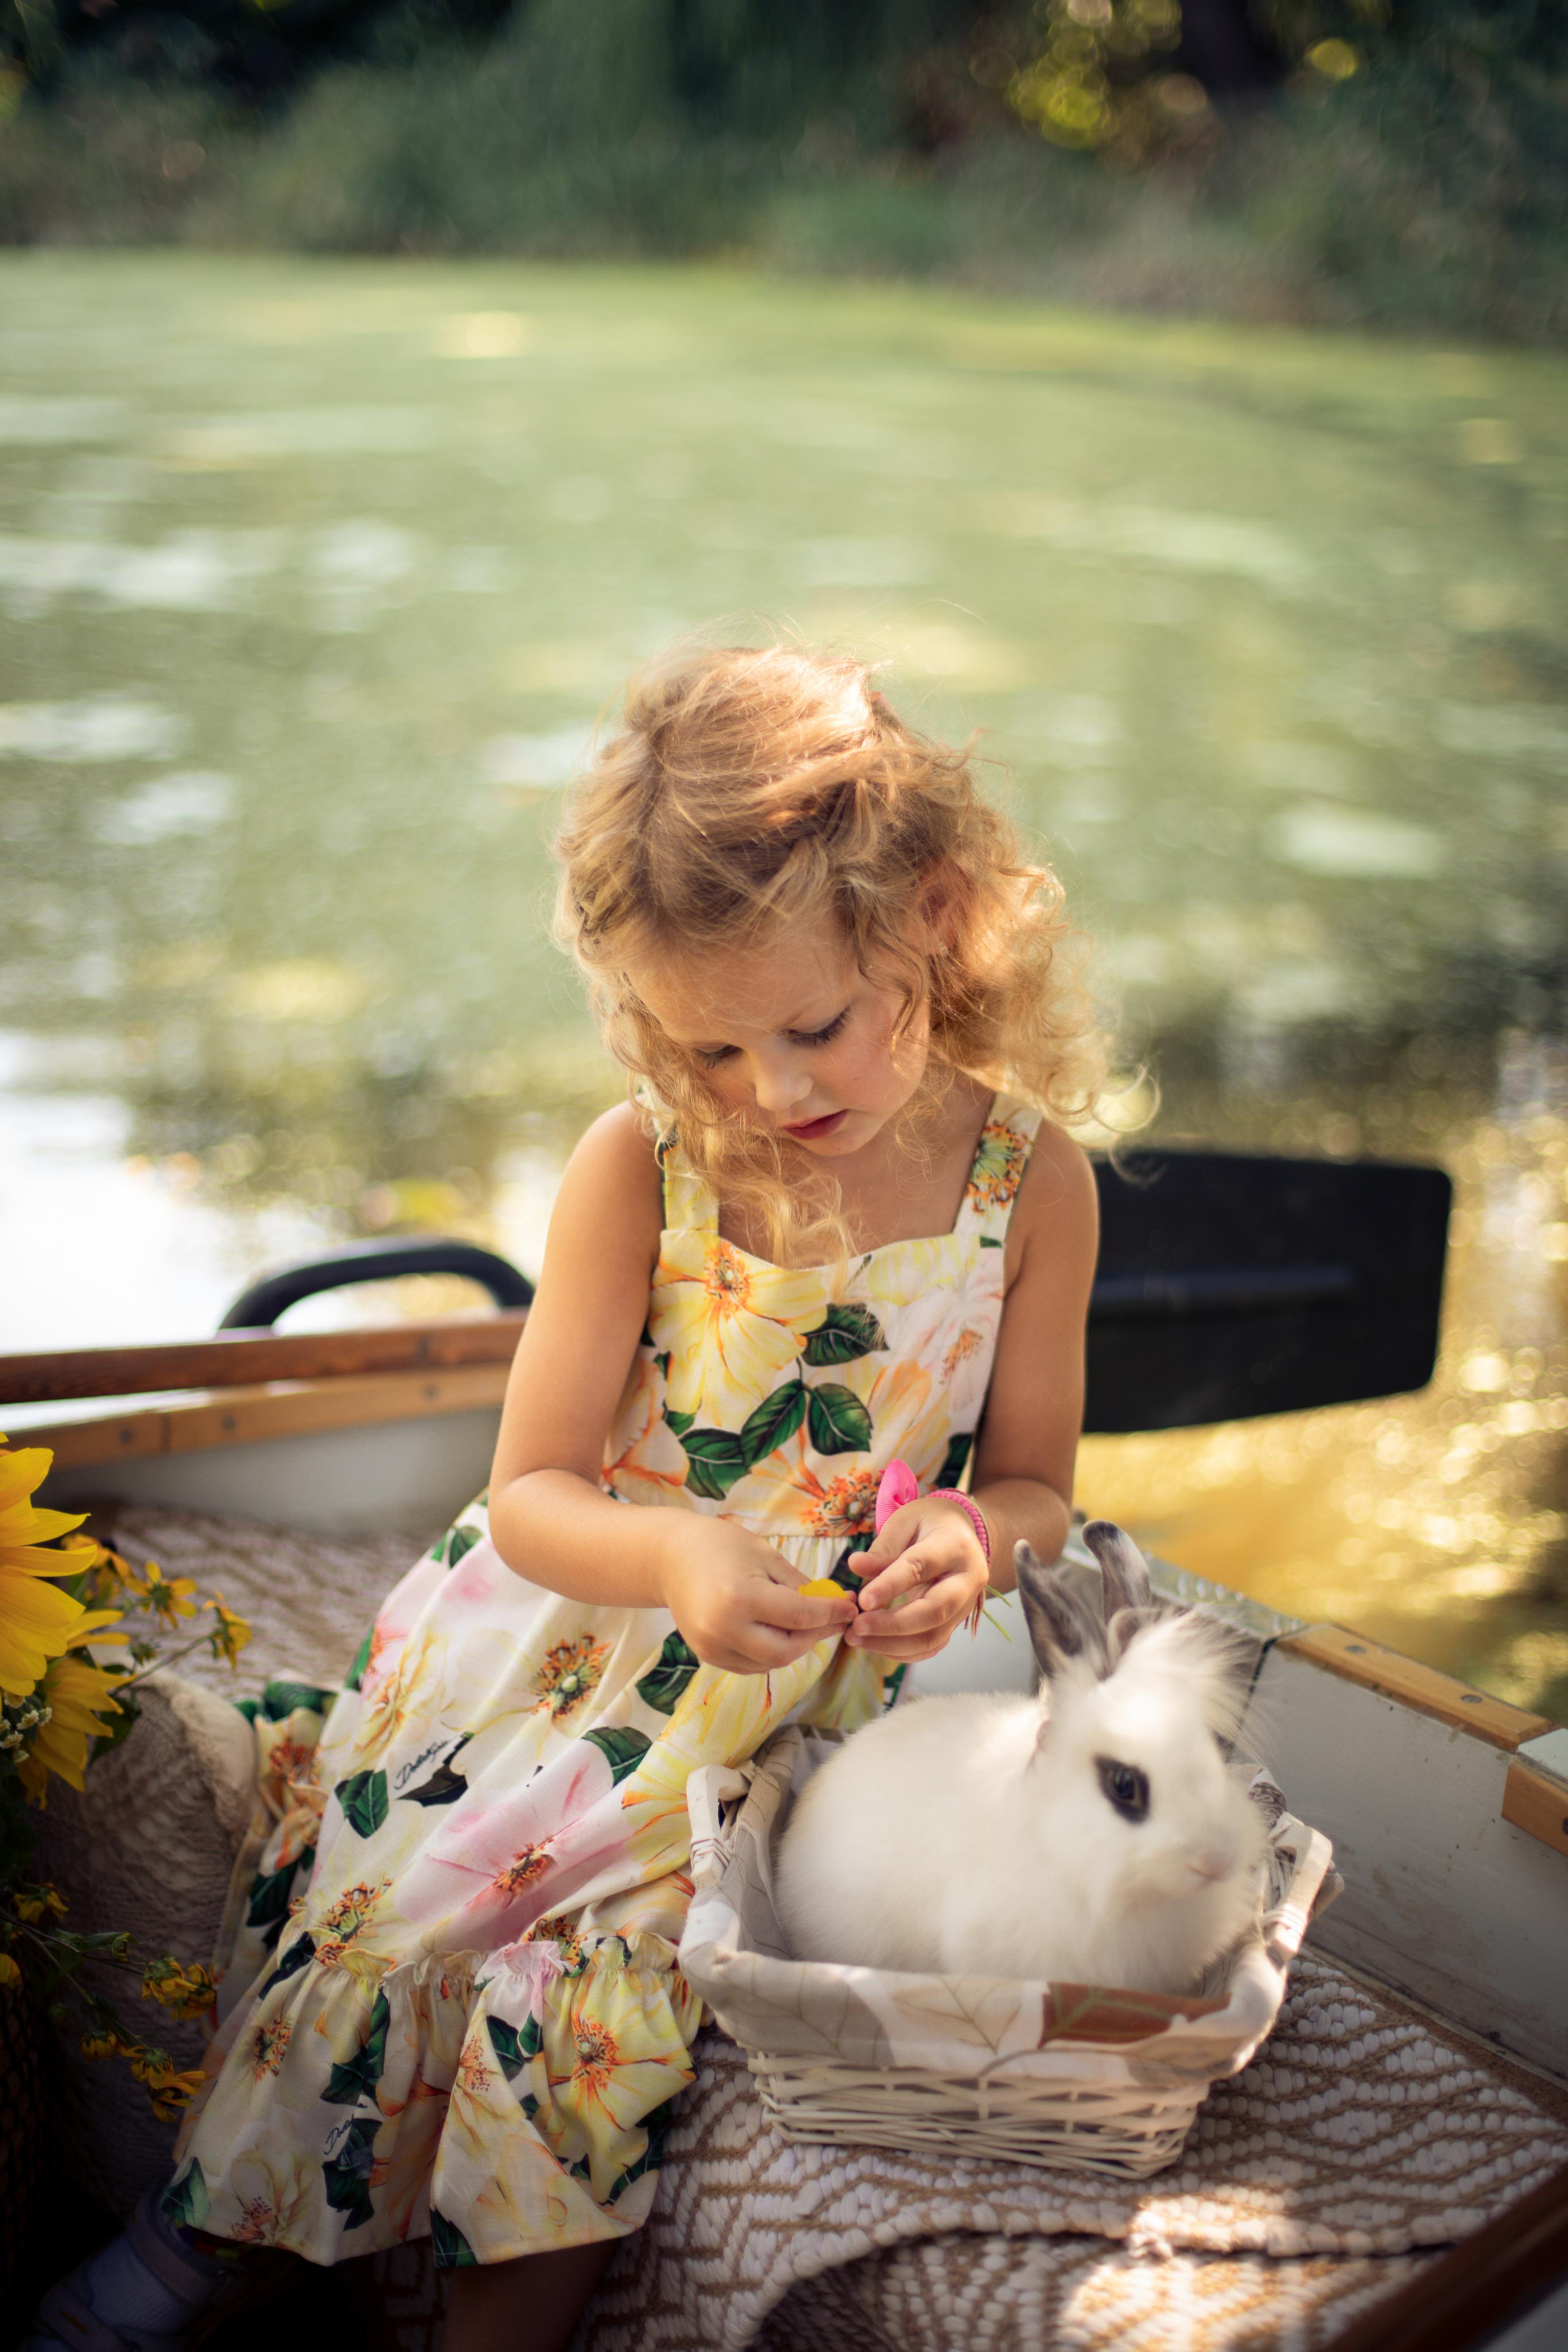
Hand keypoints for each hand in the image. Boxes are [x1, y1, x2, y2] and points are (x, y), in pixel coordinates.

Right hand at [657, 1515, 856, 1675]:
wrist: (669, 1557)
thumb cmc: (720, 1546)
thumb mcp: (765, 1554)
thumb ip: (799, 1585)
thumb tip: (834, 1606)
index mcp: (741, 1597)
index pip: (800, 1617)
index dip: (832, 1613)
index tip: (851, 1607)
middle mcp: (724, 1628)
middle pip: (788, 1650)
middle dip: (815, 1635)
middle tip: (831, 1618)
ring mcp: (713, 1647)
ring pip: (771, 1662)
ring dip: (795, 1645)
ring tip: (805, 1621)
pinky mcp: (708, 1656)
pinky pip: (752, 1664)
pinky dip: (771, 1653)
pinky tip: (778, 1630)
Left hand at [844, 1496, 988, 1662]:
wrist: (961, 1533)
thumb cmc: (929, 1523)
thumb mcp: (905, 1521)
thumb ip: (883, 1547)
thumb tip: (855, 1566)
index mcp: (954, 1546)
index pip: (921, 1568)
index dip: (890, 1586)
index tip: (862, 1600)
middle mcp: (967, 1580)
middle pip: (934, 1611)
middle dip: (892, 1625)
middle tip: (856, 1627)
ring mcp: (965, 1606)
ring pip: (933, 1636)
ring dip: (892, 1644)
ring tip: (856, 1638)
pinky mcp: (955, 1623)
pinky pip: (931, 1646)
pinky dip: (901, 1651)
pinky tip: (875, 1644)